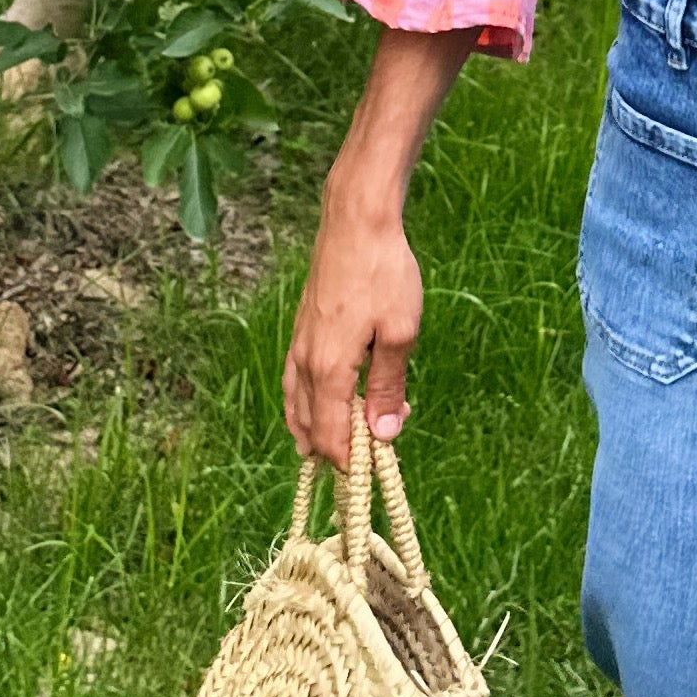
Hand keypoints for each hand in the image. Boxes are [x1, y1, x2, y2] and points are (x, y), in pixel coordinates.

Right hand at [283, 178, 424, 460]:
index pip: (332, 435)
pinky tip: (312, 405)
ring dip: (313, 430)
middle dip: (334, 450)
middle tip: (363, 462)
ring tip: (329, 452)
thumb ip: (389, 386)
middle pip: (311, 425)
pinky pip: (295, 381)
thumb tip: (384, 433)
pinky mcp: (302, 329)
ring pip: (297, 404)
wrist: (356, 221)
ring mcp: (299, 344)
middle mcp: (306, 361)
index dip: (348, 462)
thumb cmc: (384, 273)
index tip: (370, 474)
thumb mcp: (400, 333)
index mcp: (329, 368)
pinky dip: (303, 404)